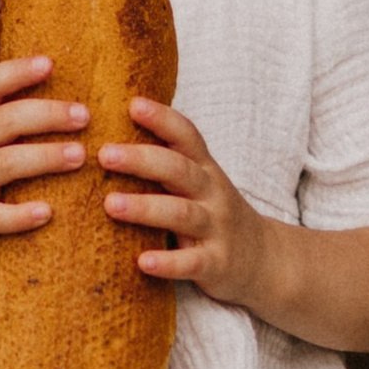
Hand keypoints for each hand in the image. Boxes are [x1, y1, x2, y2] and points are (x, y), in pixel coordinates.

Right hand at [0, 55, 88, 275]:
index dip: (18, 71)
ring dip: (46, 157)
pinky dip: (22, 214)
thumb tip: (60, 98)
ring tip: (79, 156)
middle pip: (5, 120)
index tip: (50, 63)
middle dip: (48, 115)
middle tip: (84, 116)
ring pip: (5, 163)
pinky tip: (47, 212)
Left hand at [98, 97, 270, 303]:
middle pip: (178, 170)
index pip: (186, 136)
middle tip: (104, 154)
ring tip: (110, 204)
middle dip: (141, 160)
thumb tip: (110, 135)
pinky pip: (192, 262)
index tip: (132, 104)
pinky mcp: (216, 263)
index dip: (162, 118)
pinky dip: (168, 262)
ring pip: (182, 213)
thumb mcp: (198, 182)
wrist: (264, 259)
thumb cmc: (213, 213)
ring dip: (145, 208)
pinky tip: (142, 262)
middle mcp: (212, 193)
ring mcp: (216, 228)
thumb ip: (166, 162)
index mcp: (204, 169)